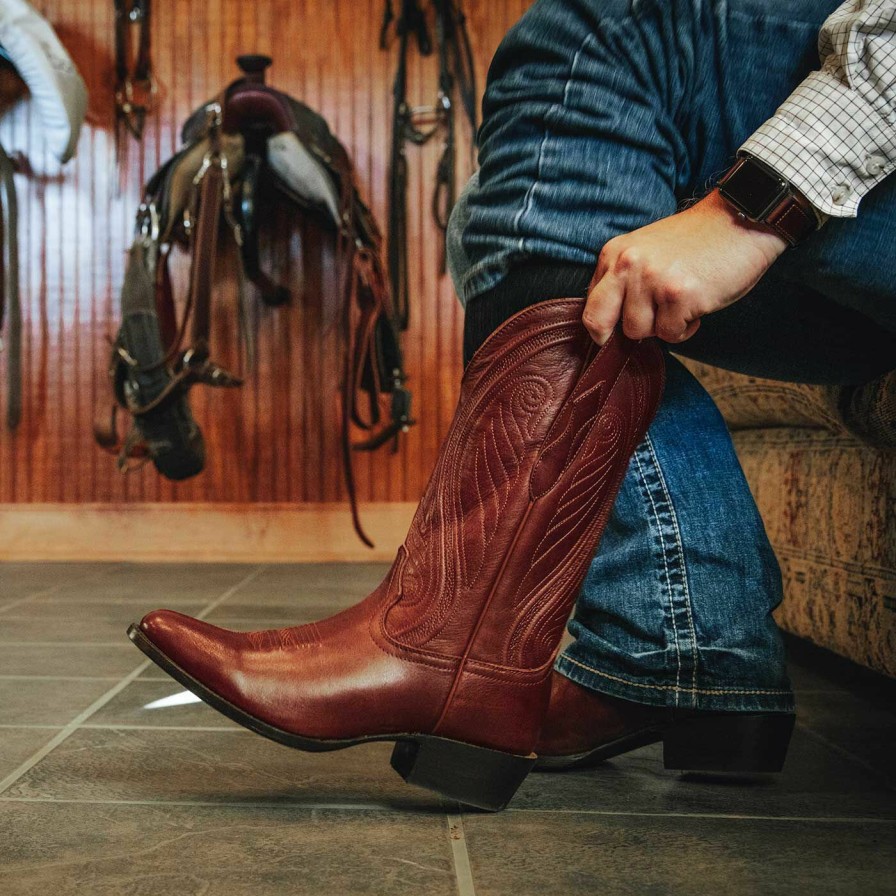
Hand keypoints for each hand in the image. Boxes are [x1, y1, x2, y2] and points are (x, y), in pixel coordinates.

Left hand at [583, 189, 788, 344]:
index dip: (602, 328)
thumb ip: (621, 280)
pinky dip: (687, 327)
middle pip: (602, 324)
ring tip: (681, 302)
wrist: (740, 218)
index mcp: (615, 254)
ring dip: (662, 326)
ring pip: (639, 332)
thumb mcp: (645, 251)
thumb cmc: (694, 242)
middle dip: (625, 330)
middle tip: (651, 320)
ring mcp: (652, 280)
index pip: (590, 308)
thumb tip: (603, 327)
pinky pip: (671, 335)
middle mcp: (627, 265)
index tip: (614, 334)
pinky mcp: (679, 295)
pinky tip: (698, 302)